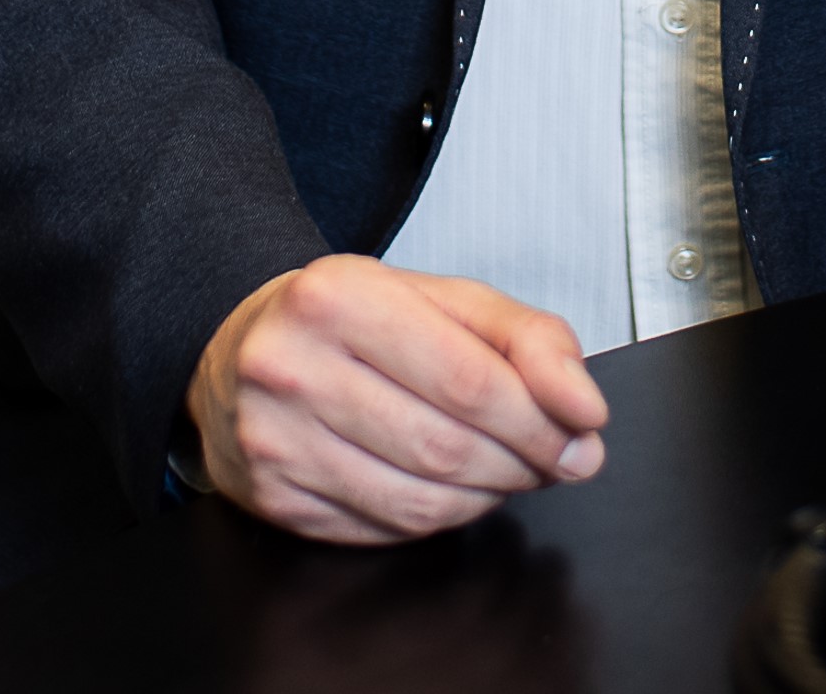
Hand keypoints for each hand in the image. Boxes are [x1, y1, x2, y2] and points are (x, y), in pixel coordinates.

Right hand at [186, 253, 609, 543]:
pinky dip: (440, 517)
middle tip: (559, 456)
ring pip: (418, 500)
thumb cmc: (353, 319)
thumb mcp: (442, 297)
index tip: (584, 430)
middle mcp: (293, 369)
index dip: (540, 418)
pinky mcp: (275, 499)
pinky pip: (385, 529)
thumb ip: (524, 337)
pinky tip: (456, 488)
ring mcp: (277, 442)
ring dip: (487, 495)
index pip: (467, 378)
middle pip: (445, 446)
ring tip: (511, 468)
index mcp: (337, 297)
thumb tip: (583, 406)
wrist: (241, 349)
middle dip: (523, 461)